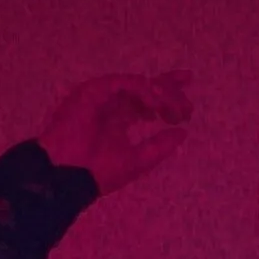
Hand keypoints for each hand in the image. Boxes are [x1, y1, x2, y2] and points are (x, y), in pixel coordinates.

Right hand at [37, 71, 192, 194]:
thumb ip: (160, 146)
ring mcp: (101, 96)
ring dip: (160, 94)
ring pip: (139, 83)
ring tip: (174, 111)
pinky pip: (125, 83)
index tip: (188, 105)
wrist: (69, 176)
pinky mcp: (93, 91)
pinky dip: (144, 90)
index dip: (168, 97)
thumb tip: (183, 133)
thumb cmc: (98, 172)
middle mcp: (111, 104)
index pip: (146, 102)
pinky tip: (155, 105)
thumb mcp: (138, 160)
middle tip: (187, 107)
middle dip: (170, 90)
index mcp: (118, 120)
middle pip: (145, 87)